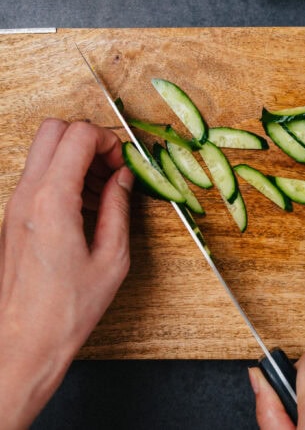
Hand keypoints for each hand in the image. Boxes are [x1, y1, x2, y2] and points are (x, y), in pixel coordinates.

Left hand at [0, 119, 133, 428]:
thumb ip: (118, 208)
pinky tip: (86, 205)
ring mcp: (16, 204)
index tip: (122, 164)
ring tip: (102, 189)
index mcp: (53, 202)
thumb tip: (123, 179)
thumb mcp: (111, 257)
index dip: (108, 141)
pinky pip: (40, 175)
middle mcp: (27, 196)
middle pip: (54, 129)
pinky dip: (65, 175)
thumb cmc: (66, 309)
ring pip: (45, 149)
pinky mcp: (14, 216)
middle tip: (110, 166)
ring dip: (76, 157)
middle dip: (88, 139)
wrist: (23, 342)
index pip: (78, 135)